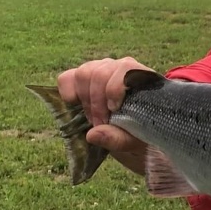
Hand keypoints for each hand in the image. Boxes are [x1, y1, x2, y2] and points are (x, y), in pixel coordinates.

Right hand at [56, 57, 150, 174]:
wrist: (135, 133)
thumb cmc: (141, 133)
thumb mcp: (135, 141)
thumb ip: (119, 138)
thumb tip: (92, 134)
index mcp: (142, 77)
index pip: (125, 68)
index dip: (114, 88)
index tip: (113, 110)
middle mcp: (122, 69)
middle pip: (100, 72)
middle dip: (96, 102)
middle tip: (100, 123)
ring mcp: (103, 71)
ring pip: (84, 73)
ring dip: (84, 99)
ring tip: (93, 119)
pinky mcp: (84, 80)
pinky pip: (67, 78)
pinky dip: (68, 92)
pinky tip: (78, 106)